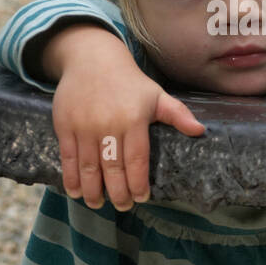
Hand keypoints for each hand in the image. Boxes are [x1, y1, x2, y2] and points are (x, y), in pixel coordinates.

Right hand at [53, 59, 204, 210]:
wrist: (91, 58)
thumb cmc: (129, 82)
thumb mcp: (156, 95)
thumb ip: (177, 114)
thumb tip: (200, 131)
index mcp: (134, 120)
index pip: (137, 159)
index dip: (138, 183)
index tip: (142, 198)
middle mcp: (108, 124)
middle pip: (113, 168)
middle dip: (118, 192)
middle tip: (122, 206)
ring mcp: (84, 126)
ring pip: (89, 167)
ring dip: (92, 190)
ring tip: (97, 204)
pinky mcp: (65, 126)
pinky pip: (68, 157)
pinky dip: (71, 177)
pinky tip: (75, 191)